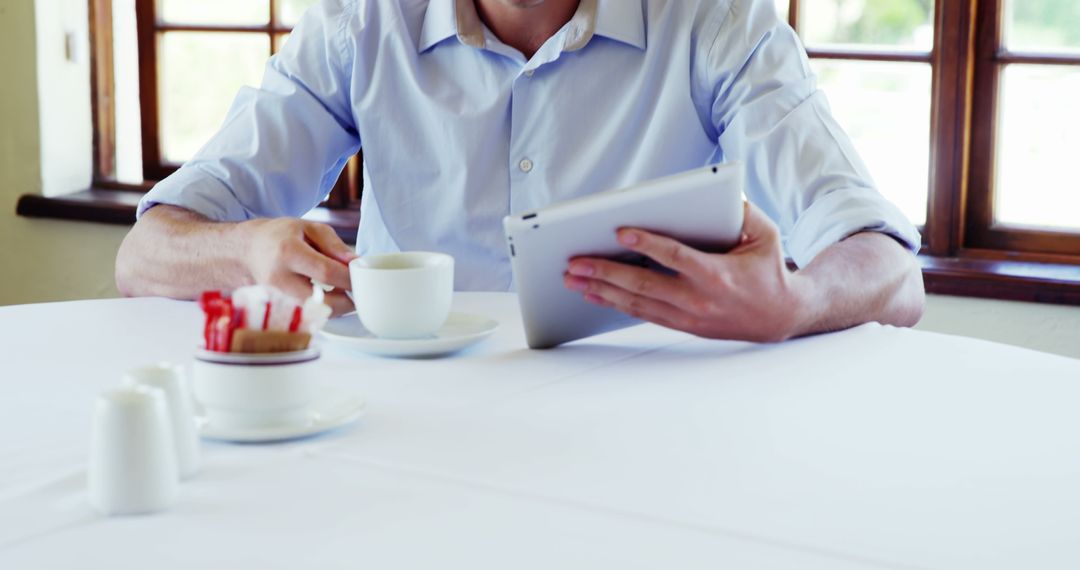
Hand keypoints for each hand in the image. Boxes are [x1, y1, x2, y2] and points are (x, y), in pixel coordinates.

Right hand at [242, 218, 358, 315]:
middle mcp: (279, 278)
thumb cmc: (280, 236)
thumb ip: (334, 245)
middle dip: (346, 302)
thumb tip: (356, 263)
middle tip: (357, 294)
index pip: (326, 272)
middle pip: (320, 302)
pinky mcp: (277, 308)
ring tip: (343, 292)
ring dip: (336, 308)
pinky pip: (307, 315)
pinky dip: (323, 309)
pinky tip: (329, 297)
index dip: (349, 278)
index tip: (362, 278)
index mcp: (288, 252)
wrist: (247, 251)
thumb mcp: (308, 228)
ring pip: (315, 313)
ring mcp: (276, 297)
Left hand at [562, 202, 813, 342]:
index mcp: (717, 275)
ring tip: (572, 278)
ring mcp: (688, 316)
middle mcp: (698, 299)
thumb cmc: (769, 271)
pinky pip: (642, 314)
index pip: (675, 257)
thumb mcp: (765, 236)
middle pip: (643, 285)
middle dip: (605, 272)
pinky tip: (593, 294)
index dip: (647, 245)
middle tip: (575, 262)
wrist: (780, 317)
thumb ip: (742, 212)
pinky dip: (614, 304)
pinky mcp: (682, 325)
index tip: (620, 232)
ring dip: (601, 290)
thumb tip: (719, 190)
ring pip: (636, 303)